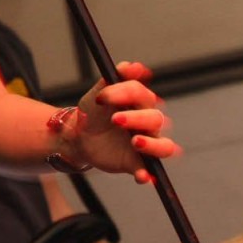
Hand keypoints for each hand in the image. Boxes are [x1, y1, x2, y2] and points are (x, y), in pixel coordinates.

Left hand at [64, 61, 178, 183]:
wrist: (78, 137)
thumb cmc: (93, 112)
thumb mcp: (98, 94)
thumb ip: (113, 80)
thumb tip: (131, 66)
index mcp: (139, 102)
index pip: (141, 94)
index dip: (123, 93)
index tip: (103, 96)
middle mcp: (147, 123)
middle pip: (156, 119)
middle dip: (137, 118)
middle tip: (115, 119)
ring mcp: (144, 144)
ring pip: (164, 146)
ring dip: (153, 145)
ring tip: (136, 142)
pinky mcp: (137, 163)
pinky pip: (149, 171)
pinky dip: (148, 175)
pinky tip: (142, 176)